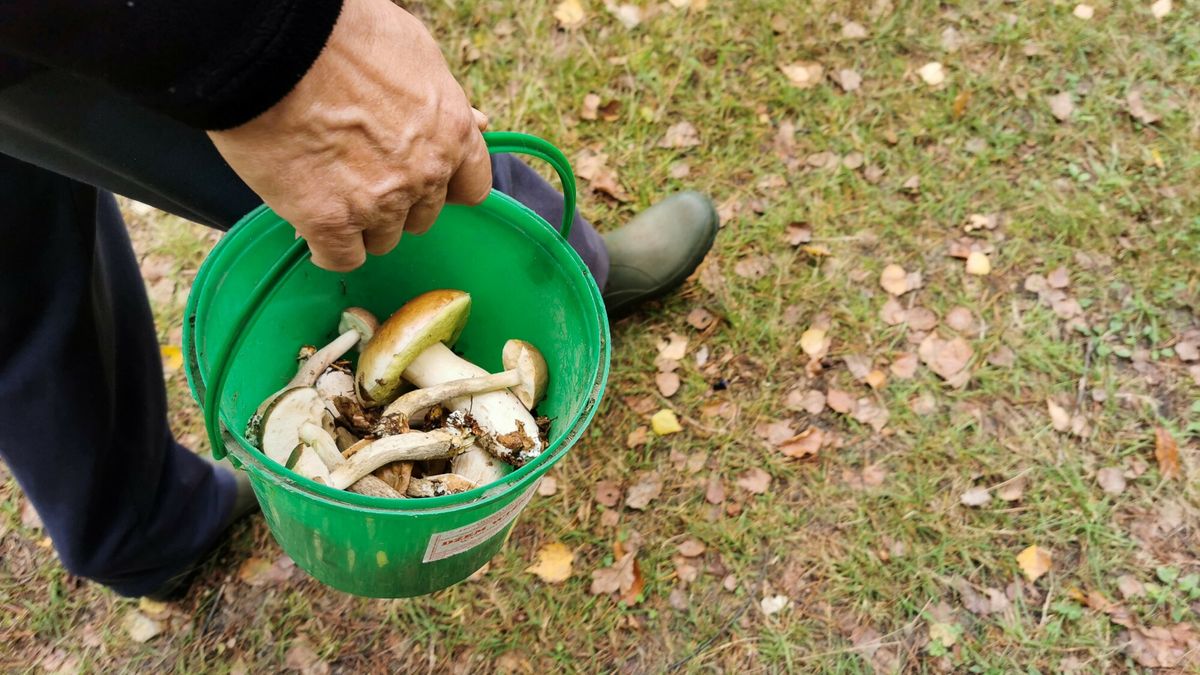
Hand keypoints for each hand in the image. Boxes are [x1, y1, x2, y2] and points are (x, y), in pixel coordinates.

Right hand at [207, 0, 490, 271]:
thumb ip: (444, 102)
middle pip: (421, 217)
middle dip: (395, 202)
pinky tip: (310, 226)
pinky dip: (327, 247)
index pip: (472, 187)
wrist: (276, 45)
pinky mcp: (332, 222)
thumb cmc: (341, 36)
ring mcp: (380, 203)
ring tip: (327, 191)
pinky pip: (342, 258)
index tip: (420, 180)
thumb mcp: (415, 54)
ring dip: (360, 224)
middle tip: (358, 174)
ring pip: (382, 240)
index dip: (444, 186)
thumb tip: (477, 122)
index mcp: (452, 133)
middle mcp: (425, 174)